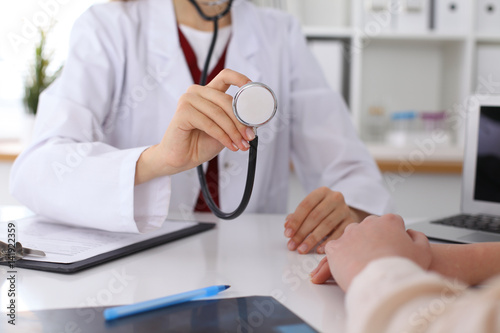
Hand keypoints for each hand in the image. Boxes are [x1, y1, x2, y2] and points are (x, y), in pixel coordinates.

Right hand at [135, 69, 254, 183]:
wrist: (180, 159)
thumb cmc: (200, 143)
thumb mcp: (225, 130)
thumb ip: (236, 122)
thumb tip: (254, 121)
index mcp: (208, 93)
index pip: (226, 76)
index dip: (241, 79)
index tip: (254, 89)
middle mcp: (197, 93)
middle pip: (226, 100)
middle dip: (241, 121)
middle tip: (249, 136)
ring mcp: (188, 100)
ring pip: (219, 113)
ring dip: (233, 132)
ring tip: (241, 145)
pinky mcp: (182, 112)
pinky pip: (209, 123)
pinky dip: (222, 136)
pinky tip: (229, 145)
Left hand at [284, 187, 368, 253]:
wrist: (343, 214)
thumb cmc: (322, 212)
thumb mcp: (310, 210)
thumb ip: (297, 217)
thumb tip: (287, 225)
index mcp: (322, 192)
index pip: (306, 205)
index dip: (295, 220)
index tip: (287, 234)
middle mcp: (335, 198)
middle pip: (315, 216)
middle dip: (301, 232)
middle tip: (292, 245)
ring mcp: (344, 209)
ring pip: (326, 225)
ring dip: (312, 239)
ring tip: (302, 249)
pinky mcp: (351, 222)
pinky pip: (338, 233)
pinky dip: (327, 242)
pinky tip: (318, 250)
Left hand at [310, 214, 431, 290]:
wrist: (382, 282)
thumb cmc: (402, 269)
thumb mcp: (423, 251)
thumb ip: (418, 237)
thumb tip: (411, 233)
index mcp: (389, 221)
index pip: (391, 223)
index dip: (393, 237)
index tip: (393, 249)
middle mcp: (367, 223)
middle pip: (370, 229)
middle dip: (374, 241)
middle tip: (378, 258)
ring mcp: (349, 234)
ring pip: (351, 237)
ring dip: (356, 247)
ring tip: (363, 264)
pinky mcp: (335, 247)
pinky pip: (335, 248)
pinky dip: (339, 256)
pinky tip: (346, 266)